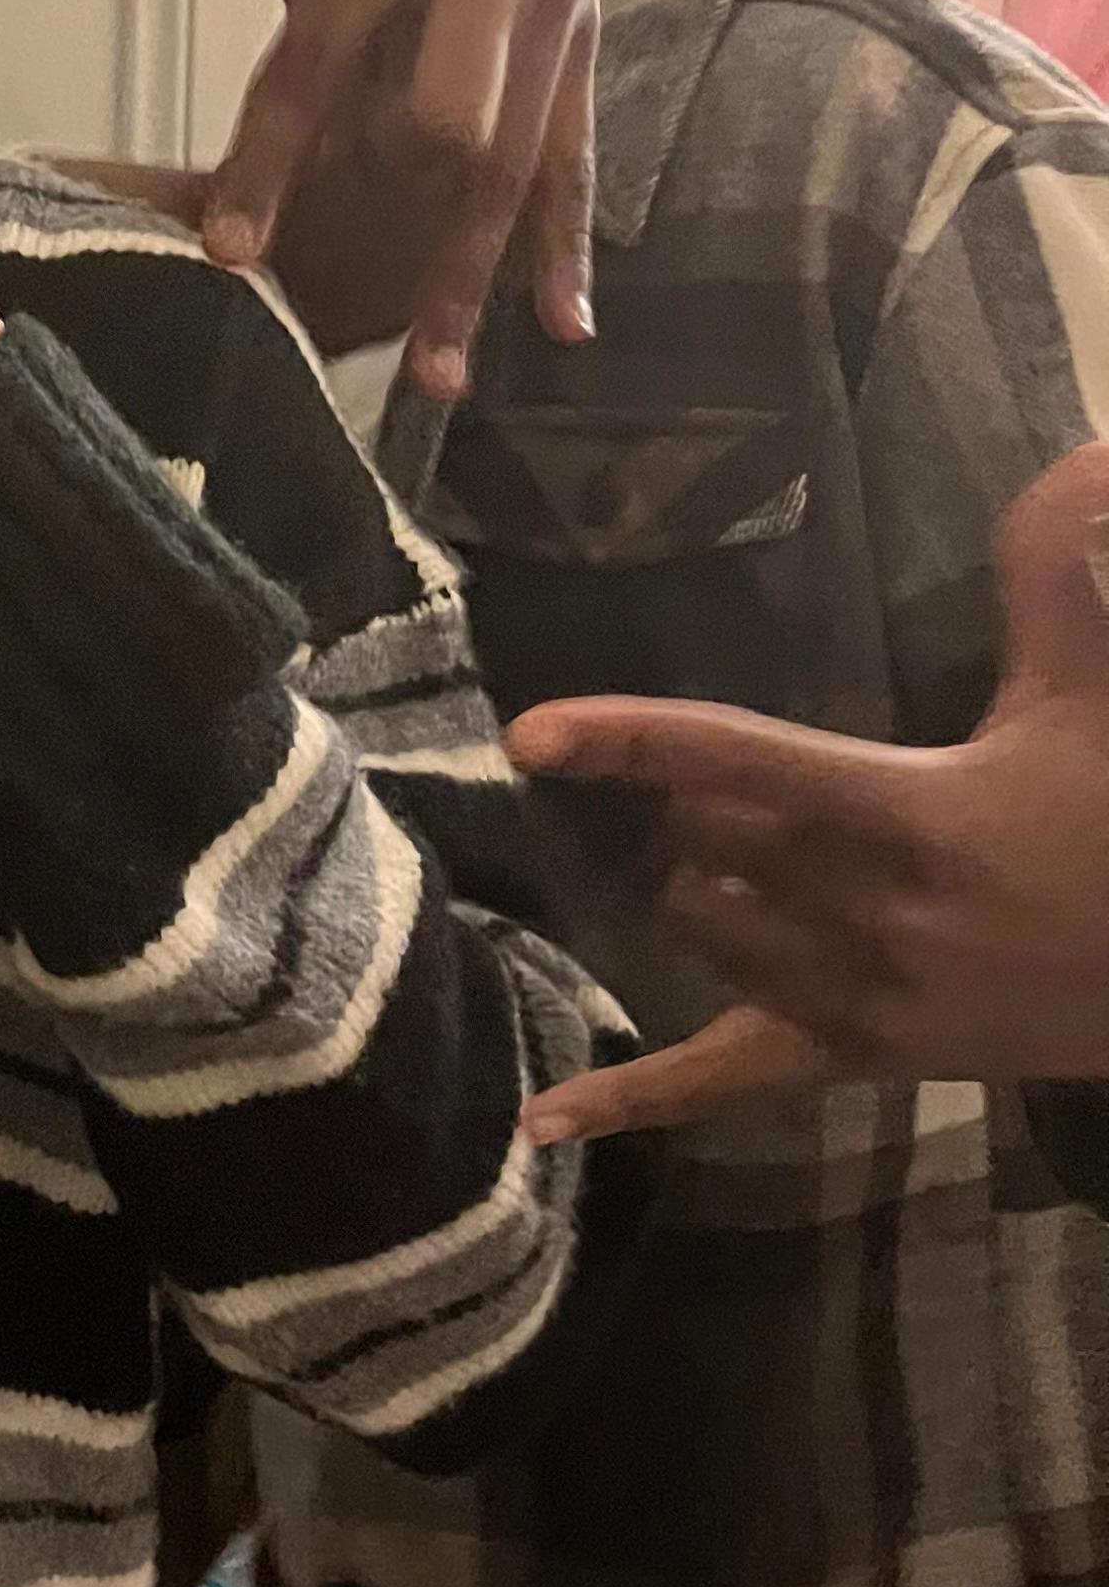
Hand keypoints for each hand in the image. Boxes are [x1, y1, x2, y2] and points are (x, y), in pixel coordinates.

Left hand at [201, 0, 605, 396]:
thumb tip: (291, 123)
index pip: (317, 63)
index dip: (269, 162)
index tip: (229, 251)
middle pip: (443, 115)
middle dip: (391, 201)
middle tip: (331, 285)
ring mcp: (557, 5)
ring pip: (514, 161)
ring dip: (469, 273)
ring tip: (434, 377)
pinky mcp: (594, 40)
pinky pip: (580, 157)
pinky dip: (565, 246)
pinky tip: (560, 323)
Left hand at [509, 441, 1108, 1137]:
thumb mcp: (1091, 697)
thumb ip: (1058, 577)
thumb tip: (1080, 459)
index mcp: (913, 816)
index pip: (737, 763)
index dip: (630, 738)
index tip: (532, 730)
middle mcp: (872, 917)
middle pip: (704, 844)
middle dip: (708, 807)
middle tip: (786, 790)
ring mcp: (862, 1001)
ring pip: (699, 927)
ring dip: (701, 886)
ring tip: (770, 860)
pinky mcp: (861, 1061)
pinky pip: (727, 1088)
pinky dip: (631, 1102)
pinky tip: (539, 1127)